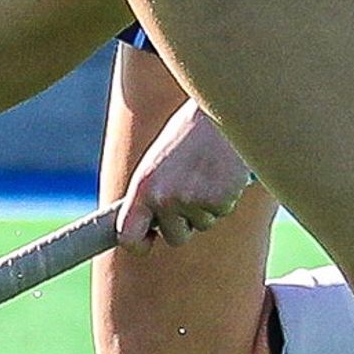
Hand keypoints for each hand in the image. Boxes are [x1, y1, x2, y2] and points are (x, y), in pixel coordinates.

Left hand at [116, 101, 253, 247]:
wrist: (221, 108)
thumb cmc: (190, 134)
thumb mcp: (159, 161)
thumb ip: (152, 193)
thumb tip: (148, 227)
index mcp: (142, 187)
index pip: (128, 236)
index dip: (139, 244)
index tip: (148, 242)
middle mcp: (163, 198)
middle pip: (174, 236)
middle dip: (184, 222)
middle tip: (191, 187)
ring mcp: (191, 201)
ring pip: (202, 224)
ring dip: (206, 205)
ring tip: (206, 170)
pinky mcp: (219, 200)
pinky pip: (222, 212)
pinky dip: (226, 197)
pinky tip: (223, 171)